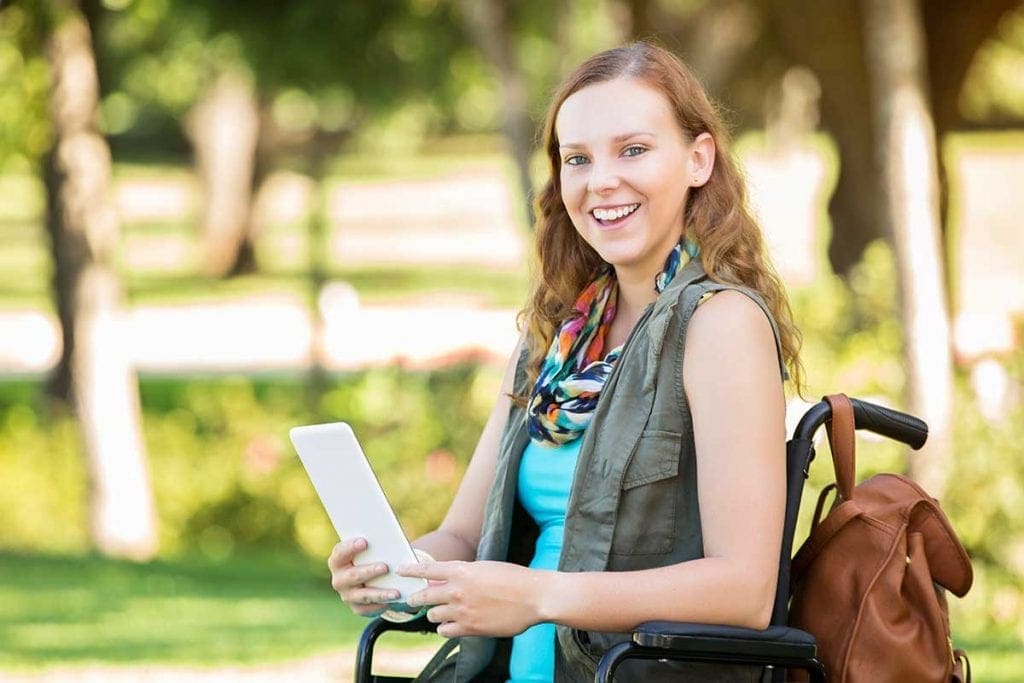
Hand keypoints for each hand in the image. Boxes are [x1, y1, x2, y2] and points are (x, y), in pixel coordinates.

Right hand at [327, 537, 399, 616]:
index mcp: (338, 561)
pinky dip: (381, 605)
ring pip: (363, 595)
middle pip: (352, 576)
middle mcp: (339, 579)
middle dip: (369, 571)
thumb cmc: (371, 558)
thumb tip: (392, 540)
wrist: (371, 580)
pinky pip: (369, 608)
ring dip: (380, 593)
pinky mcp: (357, 607)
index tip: (364, 542)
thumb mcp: (370, 550)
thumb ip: (375, 546)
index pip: (340, 553)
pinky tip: (393, 601)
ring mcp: (347, 595)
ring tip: (396, 593)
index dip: (350, 547)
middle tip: (385, 567)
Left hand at [396, 560, 547, 637]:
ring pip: (433, 615)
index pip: (427, 569)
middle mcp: (457, 590)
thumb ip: (463, 575)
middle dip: (415, 598)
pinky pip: (445, 631)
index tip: (400, 570)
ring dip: (434, 613)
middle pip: (424, 596)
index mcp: (462, 570)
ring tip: (439, 613)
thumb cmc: (513, 578)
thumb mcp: (484, 568)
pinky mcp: (470, 628)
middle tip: (412, 600)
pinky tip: (449, 626)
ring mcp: (462, 610)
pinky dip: (444, 628)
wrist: (534, 596)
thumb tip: (446, 581)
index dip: (410, 570)